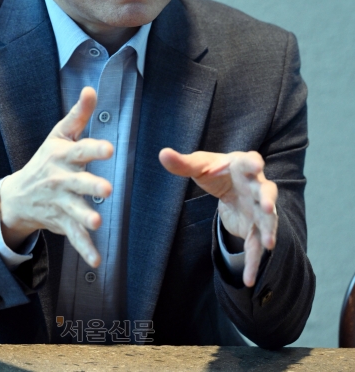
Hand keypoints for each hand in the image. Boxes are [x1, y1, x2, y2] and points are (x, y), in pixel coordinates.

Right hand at [0, 87, 112, 267]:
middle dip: (90, 185)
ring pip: (74, 211)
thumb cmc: (46, 159)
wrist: (18, 195)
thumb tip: (91, 89)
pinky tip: (97, 260)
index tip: (109, 148)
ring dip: (85, 217)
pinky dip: (85, 249)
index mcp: (62, 156)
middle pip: (77, 182)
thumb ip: (78, 114)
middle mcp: (60, 180)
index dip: (93, 149)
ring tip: (97, 222)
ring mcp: (60, 203)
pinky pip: (74, 237)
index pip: (79, 150)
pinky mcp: (62, 222)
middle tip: (107, 189)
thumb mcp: (59, 135)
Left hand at [159, 149, 277, 286]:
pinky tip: (248, 279)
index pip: (251, 161)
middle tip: (267, 206)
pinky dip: (253, 263)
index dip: (254, 163)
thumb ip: (183, 163)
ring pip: (268, 219)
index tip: (257, 165)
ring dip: (270, 229)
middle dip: (268, 199)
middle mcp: (256, 186)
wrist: (229, 186)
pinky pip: (255, 247)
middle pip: (267, 191)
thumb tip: (162, 154)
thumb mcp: (199, 167)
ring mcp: (258, 208)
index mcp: (242, 166)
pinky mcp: (255, 228)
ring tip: (268, 243)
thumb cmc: (216, 171)